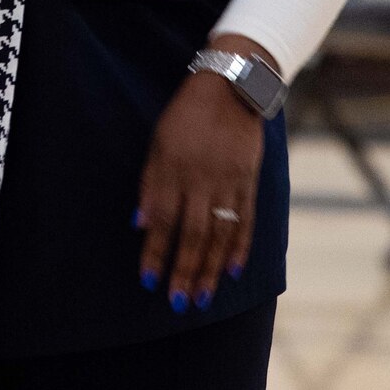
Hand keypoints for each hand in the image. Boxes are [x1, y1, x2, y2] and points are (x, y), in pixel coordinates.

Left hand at [135, 34, 272, 312]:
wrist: (233, 86)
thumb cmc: (186, 115)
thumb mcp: (158, 141)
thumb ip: (150, 183)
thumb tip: (139, 224)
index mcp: (173, 168)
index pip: (162, 220)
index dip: (155, 252)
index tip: (148, 280)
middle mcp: (201, 179)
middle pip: (192, 234)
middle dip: (183, 271)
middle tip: (178, 303)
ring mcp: (229, 182)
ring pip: (219, 235)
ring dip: (209, 269)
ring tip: (201, 298)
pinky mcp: (250, 181)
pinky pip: (245, 221)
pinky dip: (239, 248)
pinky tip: (230, 271)